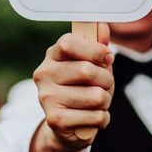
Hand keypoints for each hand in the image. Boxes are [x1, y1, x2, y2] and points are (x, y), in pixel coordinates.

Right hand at [30, 23, 113, 151]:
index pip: (68, 43)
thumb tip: (102, 27)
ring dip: (106, 101)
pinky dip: (103, 118)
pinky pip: (95, 116)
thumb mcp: (92, 64)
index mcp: (52, 55)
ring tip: (99, 103)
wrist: (67, 125)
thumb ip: (97, 45)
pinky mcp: (55, 120)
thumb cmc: (82, 88)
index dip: (94, 49)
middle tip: (106, 86)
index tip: (107, 58)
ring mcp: (47, 98)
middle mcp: (44, 74)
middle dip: (107, 80)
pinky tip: (94, 117)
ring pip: (96, 96)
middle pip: (87, 70)